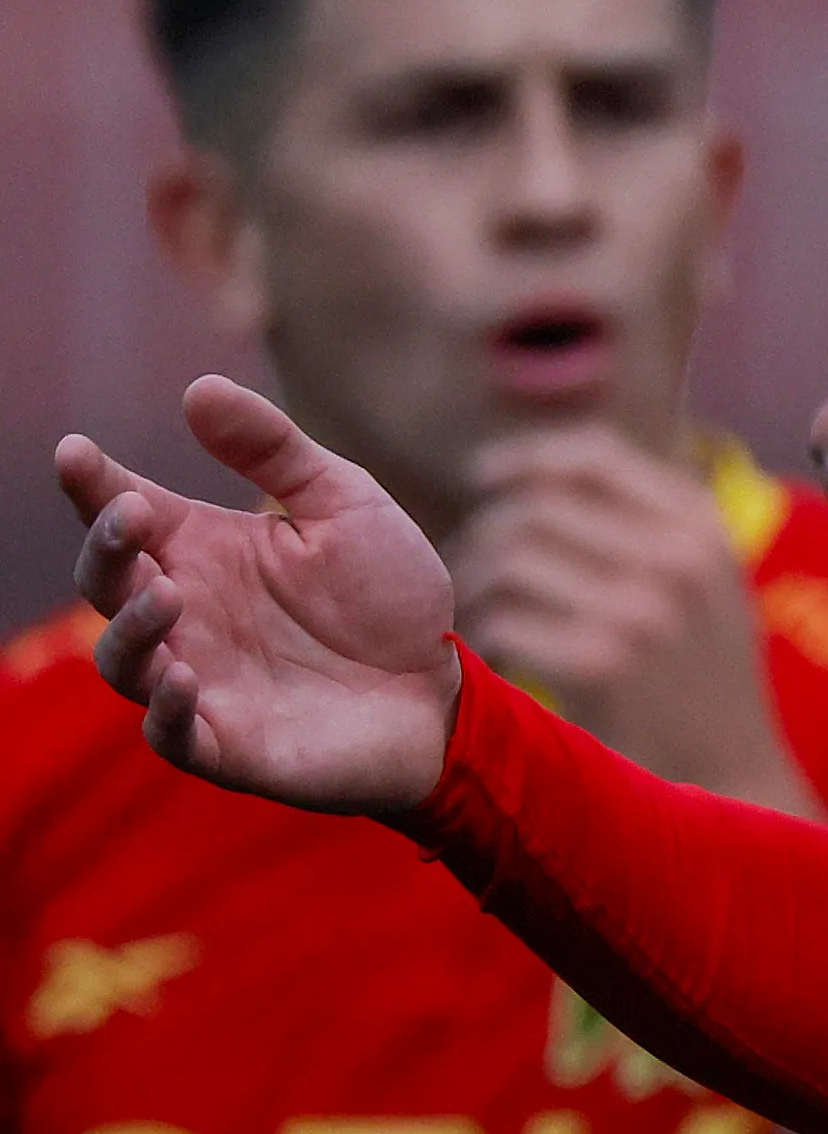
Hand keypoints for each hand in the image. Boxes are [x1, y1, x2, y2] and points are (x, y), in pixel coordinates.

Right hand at [61, 378, 462, 811]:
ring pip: (123, 661)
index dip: (90, 484)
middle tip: (134, 515)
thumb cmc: (388, 599)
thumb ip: (275, 450)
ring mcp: (200, 681)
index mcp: (201, 550)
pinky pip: (170, 735)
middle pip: (106, 582)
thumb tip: (199, 387)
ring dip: (132, 627)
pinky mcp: (228, 746)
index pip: (121, 512)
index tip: (76, 452)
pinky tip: (182, 678)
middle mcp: (185, 614)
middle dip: (105, 548)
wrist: (444, 691)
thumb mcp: (346, 505)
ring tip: (167, 593)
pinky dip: (165, 710)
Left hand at [453, 428, 808, 811]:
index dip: (526, 459)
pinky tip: (501, 655)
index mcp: (703, 528)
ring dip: (476, 582)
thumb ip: (651, 522)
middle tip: (473, 567)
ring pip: (510, 557)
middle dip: (487, 532)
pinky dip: (486, 634)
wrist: (732, 772)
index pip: (594, 457)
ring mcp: (641, 610)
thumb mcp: (709, 583)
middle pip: (537, 506)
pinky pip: (504, 619)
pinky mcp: (601, 664)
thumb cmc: (703, 676)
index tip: (485, 477)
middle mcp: (677, 558)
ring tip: (482, 609)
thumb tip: (542, 468)